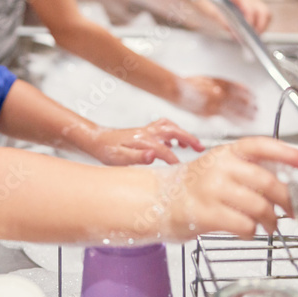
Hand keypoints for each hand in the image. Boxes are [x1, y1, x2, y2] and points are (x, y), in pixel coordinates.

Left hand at [87, 119, 203, 166]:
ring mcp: (146, 129)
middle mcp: (146, 131)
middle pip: (172, 130)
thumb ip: (137, 157)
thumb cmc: (107, 151)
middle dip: (188, 137)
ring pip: (169, 126)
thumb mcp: (119, 158)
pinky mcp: (145, 130)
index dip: (174, 160)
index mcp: (142, 139)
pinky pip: (163, 126)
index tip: (182, 170)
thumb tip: (153, 155)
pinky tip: (175, 142)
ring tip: (193, 144)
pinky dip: (173, 131)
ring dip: (182, 132)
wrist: (97, 140)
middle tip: (200, 147)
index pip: (164, 150)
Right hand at [149, 137, 297, 241]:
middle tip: (295, 210)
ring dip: (272, 221)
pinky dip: (252, 232)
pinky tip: (247, 231)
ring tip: (270, 225)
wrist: (159, 200)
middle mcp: (219, 167)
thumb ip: (250, 172)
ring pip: (260, 206)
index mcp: (226, 152)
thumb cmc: (196, 186)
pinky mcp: (206, 214)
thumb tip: (288, 186)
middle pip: (267, 182)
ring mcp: (211, 190)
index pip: (261, 146)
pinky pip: (244, 226)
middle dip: (288, 200)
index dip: (288, 153)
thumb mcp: (220, 168)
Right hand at [176, 75, 256, 121]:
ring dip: (244, 115)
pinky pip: (222, 118)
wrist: (175, 89)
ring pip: (231, 111)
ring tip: (252, 119)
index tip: (253, 96)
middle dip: (248, 106)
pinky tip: (239, 124)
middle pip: (236, 100)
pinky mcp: (206, 113)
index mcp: (217, 83)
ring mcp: (211, 104)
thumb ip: (223, 83)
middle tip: (256, 110)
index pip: (236, 88)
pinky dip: (233, 121)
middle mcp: (215, 93)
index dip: (246, 93)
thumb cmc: (190, 83)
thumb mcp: (209, 78)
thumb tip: (240, 88)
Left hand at [193, 0, 270, 33]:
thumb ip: (222, 20)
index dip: (251, 23)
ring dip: (261, 26)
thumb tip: (235, 33)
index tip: (246, 35)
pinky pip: (260, 15)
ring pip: (265, 13)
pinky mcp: (249, 4)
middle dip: (260, 27)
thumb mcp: (209, 11)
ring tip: (251, 37)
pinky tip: (249, 32)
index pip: (252, 9)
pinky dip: (258, 24)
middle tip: (252, 39)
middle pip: (264, 11)